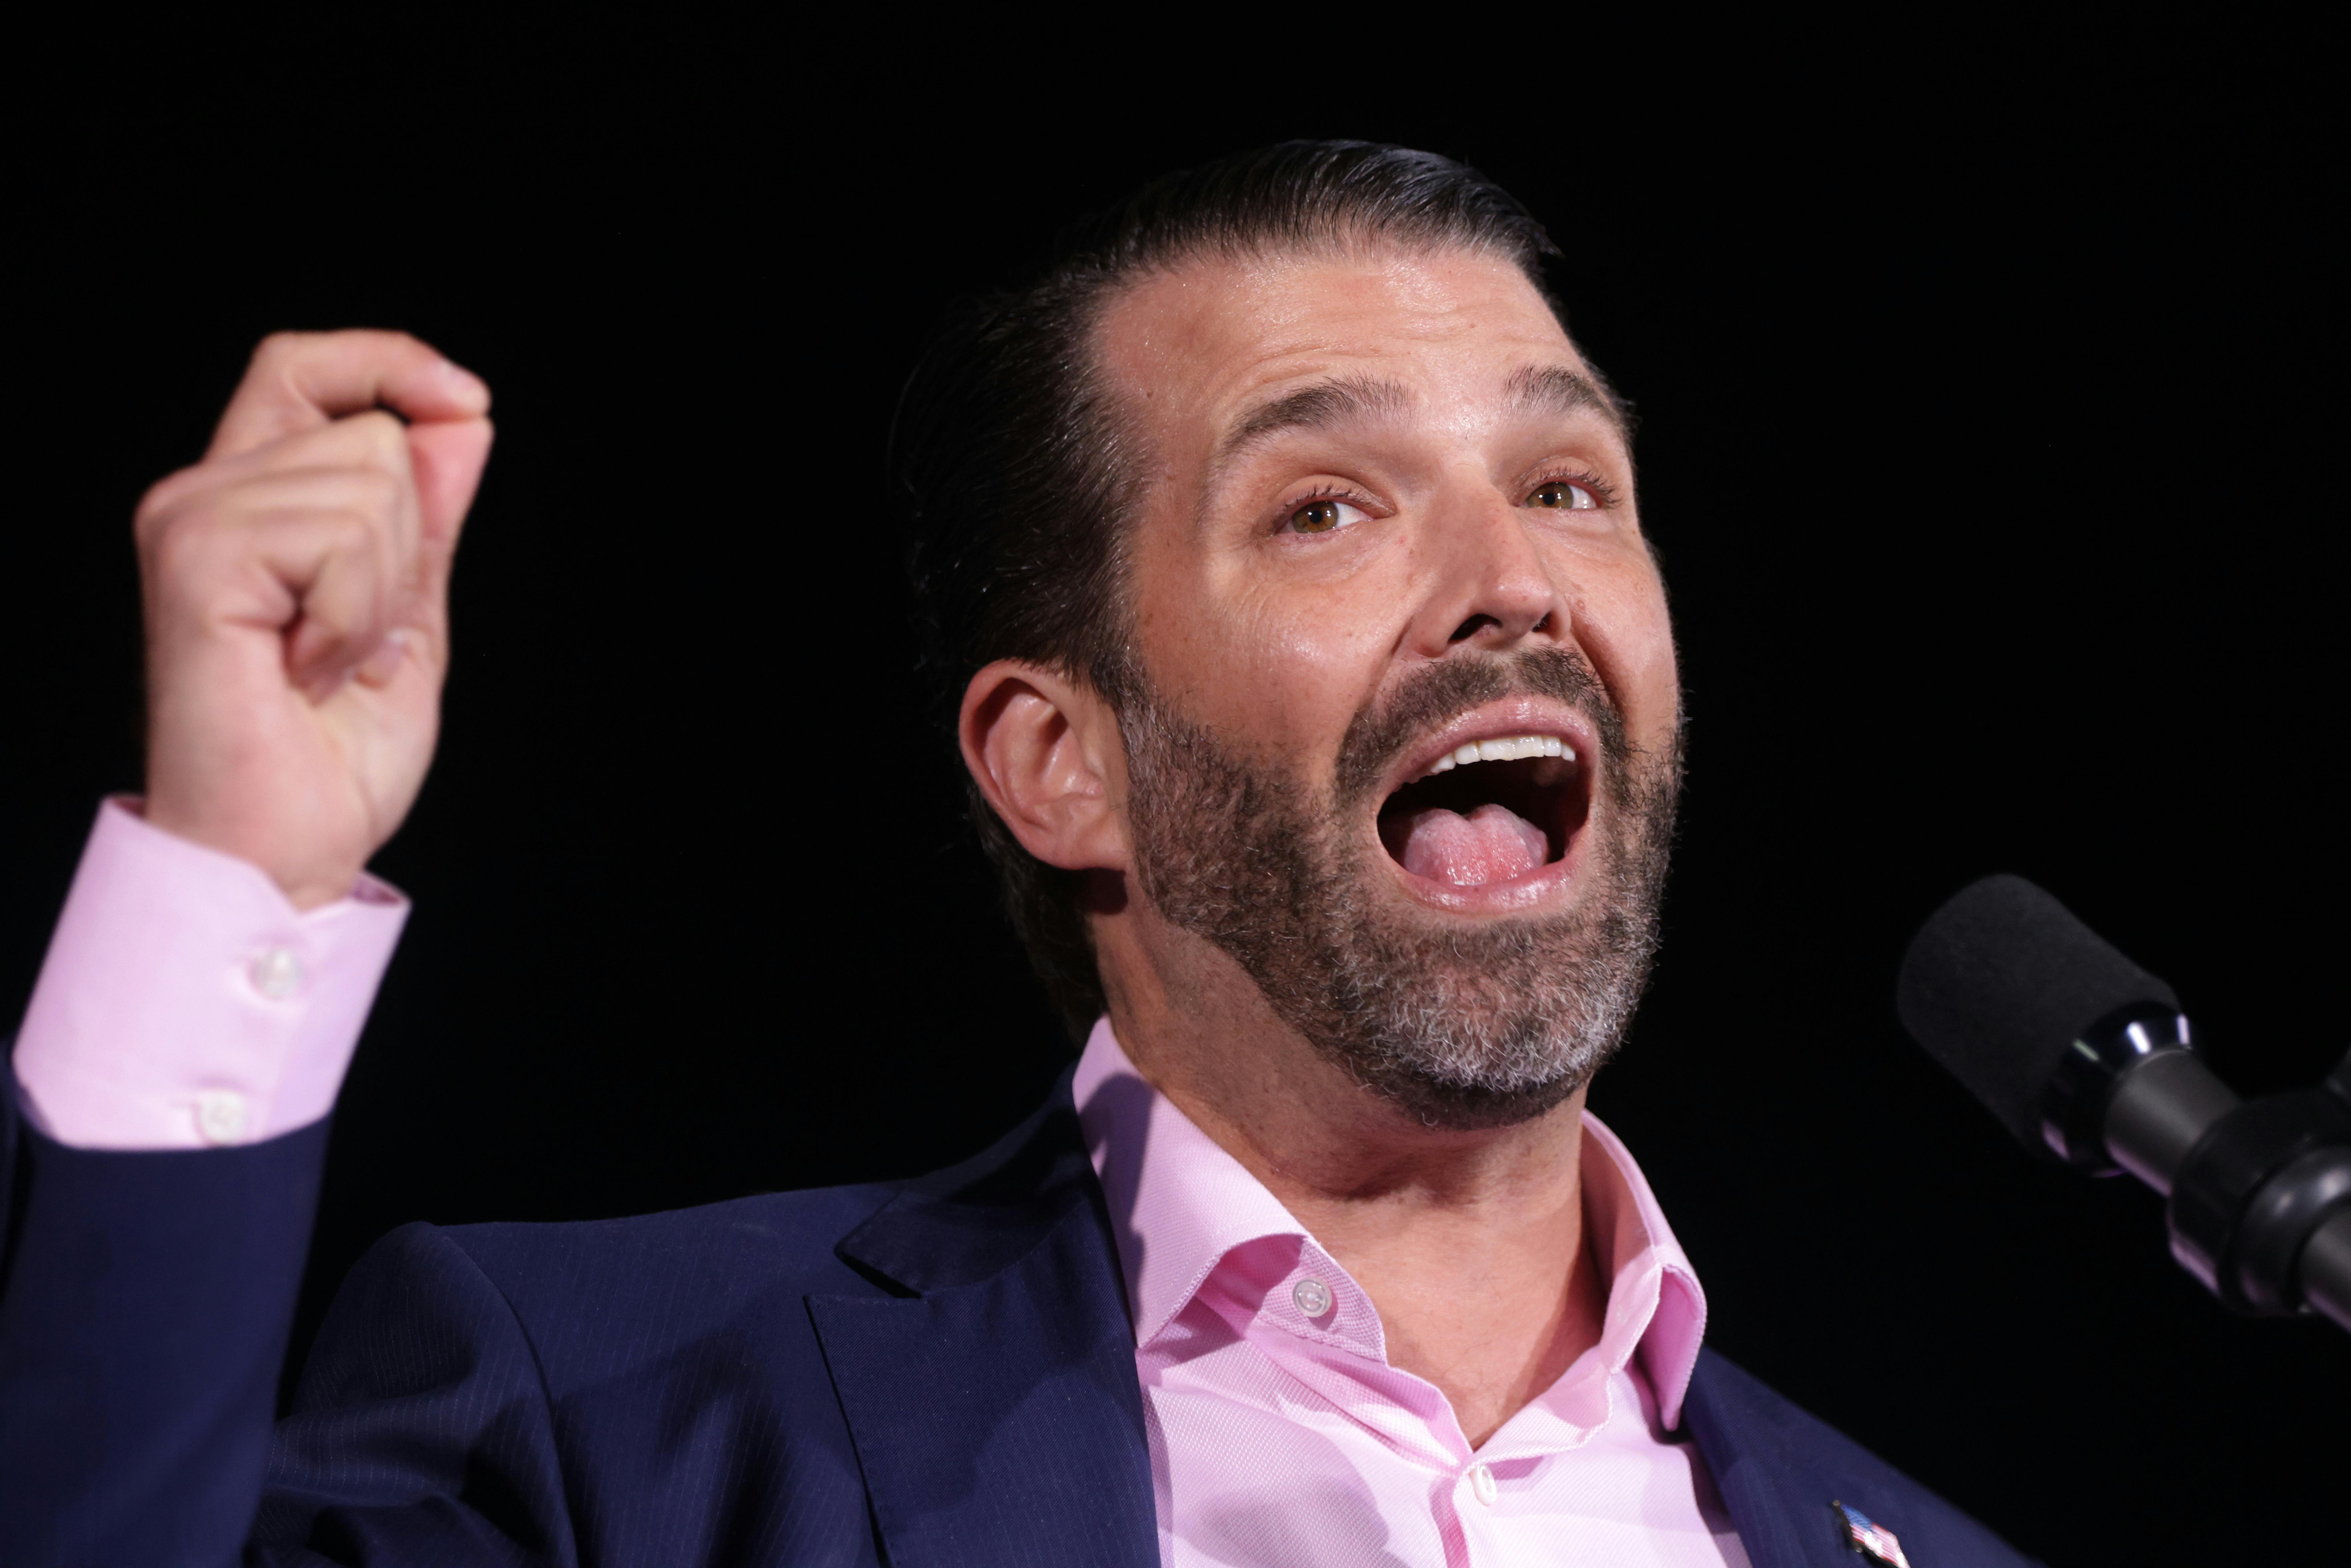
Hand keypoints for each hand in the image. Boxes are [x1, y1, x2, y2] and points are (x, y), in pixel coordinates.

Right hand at [136, 331, 493, 908]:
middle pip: (372, 434)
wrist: (286, 844)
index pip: (303, 367)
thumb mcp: (410, 610)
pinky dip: (356, 613)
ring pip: (369, 481)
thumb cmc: (331, 752)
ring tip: (331, 661)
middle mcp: (203, 495)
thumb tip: (461, 419)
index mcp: (248, 500)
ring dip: (381, 590)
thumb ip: (429, 516)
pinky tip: (311, 671)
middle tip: (357, 640)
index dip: (390, 362)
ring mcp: (190, 521)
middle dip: (407, 545)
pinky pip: (340, 534)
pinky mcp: (197, 558)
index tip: (464, 402)